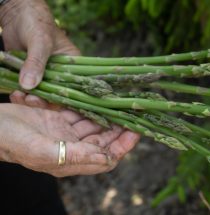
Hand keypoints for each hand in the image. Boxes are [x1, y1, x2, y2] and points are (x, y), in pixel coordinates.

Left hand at [0, 0, 79, 104]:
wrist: (16, 13)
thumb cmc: (36, 22)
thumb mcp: (40, 42)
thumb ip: (36, 63)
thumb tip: (29, 86)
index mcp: (73, 64)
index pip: (74, 87)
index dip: (64, 99)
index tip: (50, 103)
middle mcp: (61, 72)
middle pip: (57, 94)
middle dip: (43, 100)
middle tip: (30, 99)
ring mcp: (46, 74)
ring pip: (42, 94)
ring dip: (30, 98)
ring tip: (18, 96)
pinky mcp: (31, 73)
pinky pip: (29, 88)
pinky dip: (21, 93)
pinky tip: (15, 93)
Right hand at [0, 104, 139, 176]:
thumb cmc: (10, 140)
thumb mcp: (42, 151)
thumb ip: (76, 156)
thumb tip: (108, 159)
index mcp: (70, 161)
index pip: (106, 158)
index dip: (123, 147)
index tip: (136, 131)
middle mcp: (71, 148)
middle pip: (104, 140)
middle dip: (120, 129)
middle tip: (134, 113)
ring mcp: (65, 132)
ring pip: (94, 125)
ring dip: (108, 116)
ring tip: (122, 104)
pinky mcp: (58, 118)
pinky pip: (80, 113)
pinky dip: (90, 107)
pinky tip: (101, 99)